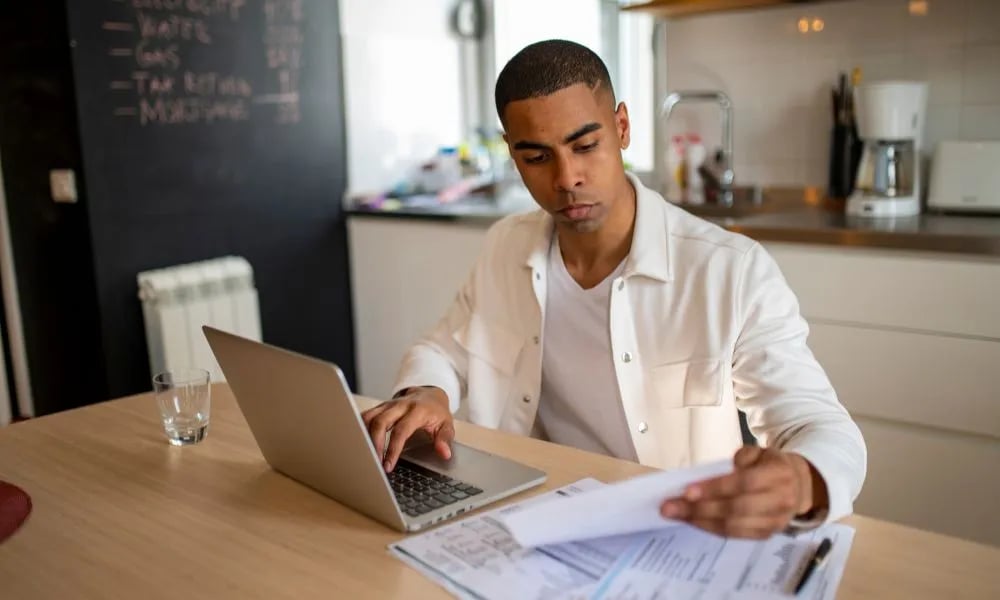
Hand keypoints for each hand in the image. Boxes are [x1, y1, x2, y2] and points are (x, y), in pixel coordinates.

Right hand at [361, 386, 454, 472]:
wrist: (430, 394)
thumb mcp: (447, 425)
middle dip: (374, 444)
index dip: (393, 449)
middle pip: (380, 422)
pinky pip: (365, 416)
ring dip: (364, 437)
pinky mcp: (380, 407)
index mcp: (417, 410)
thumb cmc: (436, 412)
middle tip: (374, 463)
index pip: (401, 430)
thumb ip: (445, 439)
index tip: (388, 465)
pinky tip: (360, 444)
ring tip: (365, 456)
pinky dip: (360, 428)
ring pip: (369, 417)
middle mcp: (400, 405)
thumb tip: (444, 453)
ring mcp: (388, 405)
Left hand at [659, 446, 826, 538]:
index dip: (715, 488)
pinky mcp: (767, 534)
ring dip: (701, 522)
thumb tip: (718, 473)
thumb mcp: (760, 451)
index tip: (687, 491)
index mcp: (779, 474)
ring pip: (734, 527)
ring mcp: (775, 521)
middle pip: (736, 509)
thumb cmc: (770, 465)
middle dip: (700, 509)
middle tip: (670, 507)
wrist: (799, 486)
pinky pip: (736, 536)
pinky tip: (694, 522)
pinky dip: (712, 529)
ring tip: (677, 515)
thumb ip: (742, 457)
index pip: (744, 483)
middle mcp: (780, 501)